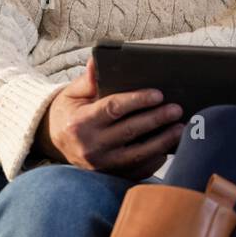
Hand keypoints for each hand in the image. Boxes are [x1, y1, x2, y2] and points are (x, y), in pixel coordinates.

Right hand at [33, 57, 183, 178]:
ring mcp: (101, 165)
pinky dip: (155, 160)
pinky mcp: (110, 175)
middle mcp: (90, 146)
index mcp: (80, 122)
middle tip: (176, 109)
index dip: (138, 100)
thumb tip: (97, 60)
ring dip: (162, 141)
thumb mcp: (73, 94)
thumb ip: (89, 80)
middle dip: (156, 119)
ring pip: (138, 154)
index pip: (113, 108)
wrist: (55, 143)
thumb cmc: (69, 113)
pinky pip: (137, 170)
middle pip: (130, 131)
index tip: (158, 94)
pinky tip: (168, 148)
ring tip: (180, 128)